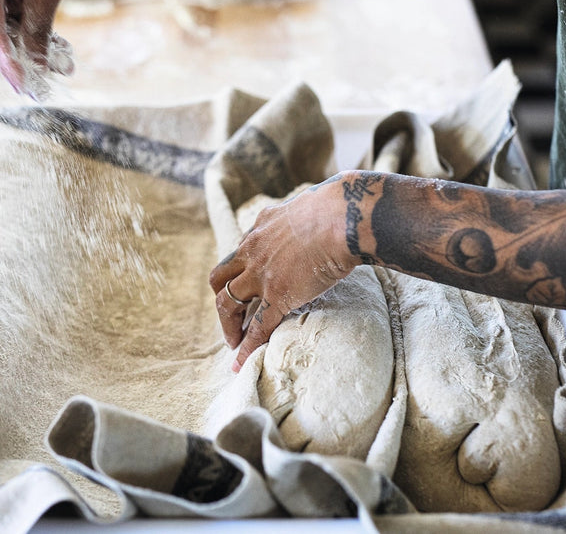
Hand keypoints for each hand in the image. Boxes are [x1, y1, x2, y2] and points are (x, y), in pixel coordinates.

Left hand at [208, 175, 360, 370]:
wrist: (345, 217)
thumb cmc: (340, 207)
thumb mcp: (311, 203)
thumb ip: (308, 214)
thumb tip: (325, 208)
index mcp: (262, 226)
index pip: (240, 252)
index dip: (240, 272)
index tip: (245, 285)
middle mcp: (253, 250)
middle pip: (221, 277)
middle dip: (221, 297)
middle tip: (231, 315)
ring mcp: (262, 275)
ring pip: (228, 303)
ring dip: (228, 325)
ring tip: (232, 342)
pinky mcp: (278, 295)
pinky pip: (257, 327)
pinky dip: (246, 347)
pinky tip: (239, 362)